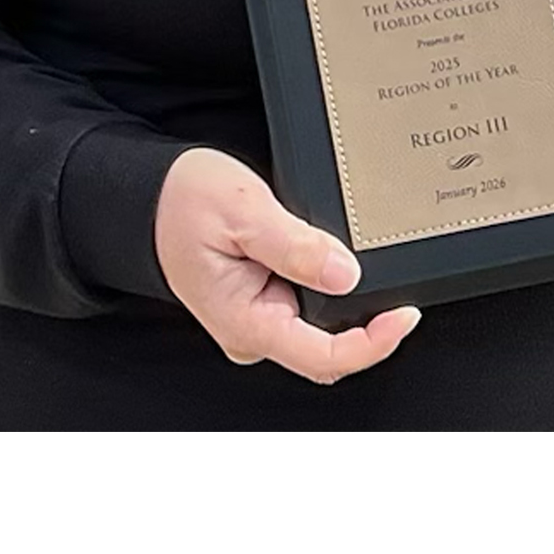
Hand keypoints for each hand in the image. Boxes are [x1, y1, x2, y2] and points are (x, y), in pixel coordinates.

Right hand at [153, 147, 421, 382]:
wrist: (149, 197)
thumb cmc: (182, 203)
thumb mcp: (243, 209)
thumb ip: (294, 245)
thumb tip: (346, 273)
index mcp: (246, 323)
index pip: (324, 357)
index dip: (373, 343)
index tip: (404, 315)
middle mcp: (254, 332)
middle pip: (331, 345)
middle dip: (367, 313)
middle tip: (385, 262)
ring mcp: (259, 320)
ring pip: (323, 324)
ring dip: (348, 295)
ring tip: (344, 244)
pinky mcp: (264, 303)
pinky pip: (310, 304)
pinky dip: (331, 281)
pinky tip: (332, 253)